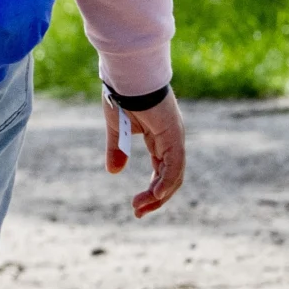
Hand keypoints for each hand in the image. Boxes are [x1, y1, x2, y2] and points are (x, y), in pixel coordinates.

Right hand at [105, 92, 186, 217]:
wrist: (128, 75)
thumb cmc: (123, 94)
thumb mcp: (117, 129)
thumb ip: (117, 150)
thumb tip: (114, 171)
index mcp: (161, 138)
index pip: (162, 171)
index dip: (152, 191)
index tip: (137, 206)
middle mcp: (172, 140)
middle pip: (170, 178)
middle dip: (155, 199)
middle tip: (138, 213)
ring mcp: (175, 138)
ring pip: (173, 176)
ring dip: (158, 195)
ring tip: (140, 208)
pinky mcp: (173, 136)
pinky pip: (173, 166)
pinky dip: (165, 183)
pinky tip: (156, 195)